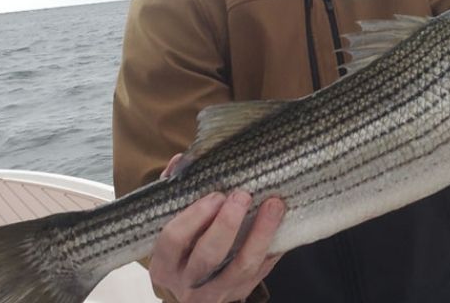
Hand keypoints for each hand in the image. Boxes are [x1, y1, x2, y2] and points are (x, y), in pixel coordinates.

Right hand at [149, 155, 284, 302]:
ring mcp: (217, 291)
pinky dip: (274, 247)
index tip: (215, 195)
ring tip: (274, 204)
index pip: (173, 239)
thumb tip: (181, 160)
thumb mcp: (171, 225)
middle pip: (207, 256)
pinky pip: (262, 271)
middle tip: (242, 195)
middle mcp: (188, 281)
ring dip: (260, 234)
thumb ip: (175, 194)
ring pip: (241, 267)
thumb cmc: (183, 248)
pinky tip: (284, 224)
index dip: (194, 216)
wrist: (194, 290)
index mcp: (165, 263)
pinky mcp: (242, 291)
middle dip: (226, 224)